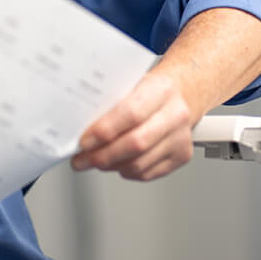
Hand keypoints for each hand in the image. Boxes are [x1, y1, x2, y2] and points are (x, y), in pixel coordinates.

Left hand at [71, 67, 200, 180]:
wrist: (177, 96)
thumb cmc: (148, 91)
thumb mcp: (128, 85)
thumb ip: (107, 104)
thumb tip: (78, 128)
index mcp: (161, 89)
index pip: (131, 113)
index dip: (105, 130)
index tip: (84, 141)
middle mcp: (176, 114)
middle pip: (136, 143)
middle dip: (103, 155)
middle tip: (82, 159)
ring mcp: (181, 137)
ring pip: (139, 163)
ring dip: (111, 166)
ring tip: (96, 160)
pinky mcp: (182, 156)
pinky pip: (147, 173)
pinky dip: (126, 171)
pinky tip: (117, 162)